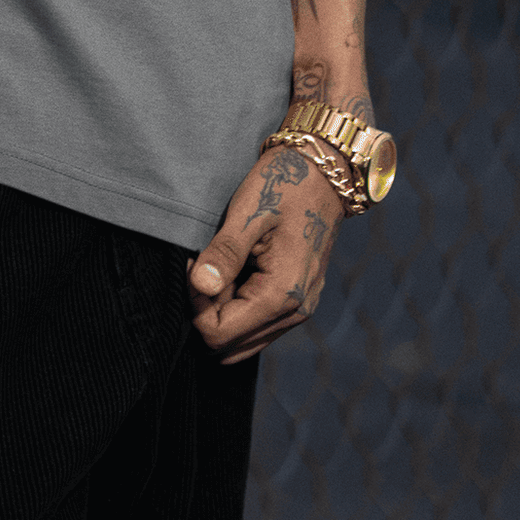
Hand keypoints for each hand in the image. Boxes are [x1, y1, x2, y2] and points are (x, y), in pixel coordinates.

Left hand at [187, 140, 343, 363]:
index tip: (194, 265)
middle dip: (207, 311)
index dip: (196, 304)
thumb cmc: (285, 184)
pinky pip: (259, 324)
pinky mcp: (299, 300)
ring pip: (244, 340)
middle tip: (204, 266)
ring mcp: (300, 309)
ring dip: (223, 310)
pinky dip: (240, 306)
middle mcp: (295, 311)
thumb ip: (224, 253)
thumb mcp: (248, 212)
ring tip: (220, 264)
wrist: (325, 173)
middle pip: (230, 346)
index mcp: (282, 293)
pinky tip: (236, 270)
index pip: (220, 334)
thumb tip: (198, 286)